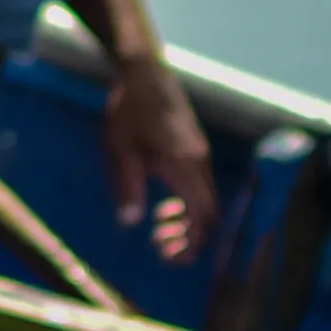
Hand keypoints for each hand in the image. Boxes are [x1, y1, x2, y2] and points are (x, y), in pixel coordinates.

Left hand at [102, 48, 218, 265]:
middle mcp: (199, 161)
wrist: (144, 72)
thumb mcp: (121, 151)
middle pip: (209, 213)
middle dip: (190, 239)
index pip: (203, 216)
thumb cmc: (129, 110)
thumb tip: (130, 224)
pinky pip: (199, 186)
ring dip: (186, 223)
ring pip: (204, 200)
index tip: (173, 259)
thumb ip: (127, 188)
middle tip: (161, 251)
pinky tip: (162, 210)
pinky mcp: (193, 148)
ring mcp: (199, 153)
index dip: (193, 244)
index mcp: (184, 165)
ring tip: (158, 234)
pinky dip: (186, 205)